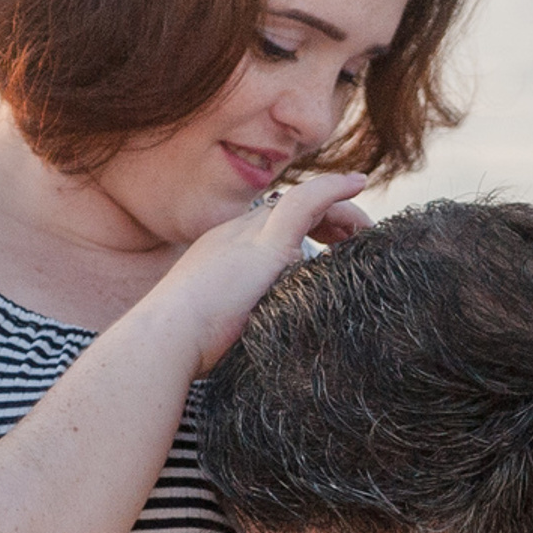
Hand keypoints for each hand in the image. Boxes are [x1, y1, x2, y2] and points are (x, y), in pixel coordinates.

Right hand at [144, 170, 368, 369]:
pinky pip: (307, 202)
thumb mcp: (221, 329)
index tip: (328, 248)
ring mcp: (248, 235)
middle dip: (328, 218)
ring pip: (305, 202)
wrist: (165, 340)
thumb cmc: (187, 348)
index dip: (303, 229)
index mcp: (221, 253)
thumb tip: (267, 344)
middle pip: (290, 211)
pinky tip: (359, 184)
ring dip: (340, 210)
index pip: (270, 227)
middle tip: (356, 240)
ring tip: (366, 230)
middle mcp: (234, 235)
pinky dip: (334, 190)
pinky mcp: (264, 245)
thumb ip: (244, 323)